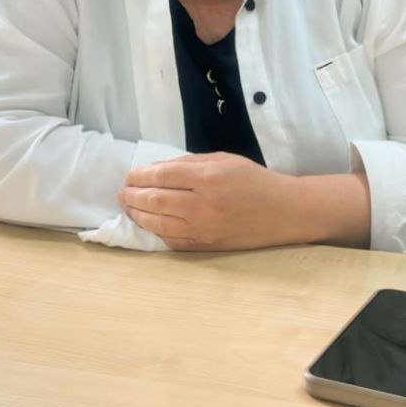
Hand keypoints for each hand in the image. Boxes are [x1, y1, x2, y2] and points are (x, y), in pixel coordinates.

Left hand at [118, 152, 298, 251]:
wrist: (283, 212)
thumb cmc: (254, 181)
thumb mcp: (224, 160)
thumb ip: (189, 164)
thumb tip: (155, 171)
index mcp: (208, 178)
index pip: (161, 176)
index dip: (140, 176)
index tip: (129, 175)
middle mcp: (202, 205)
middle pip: (155, 200)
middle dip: (132, 195)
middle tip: (121, 192)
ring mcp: (203, 229)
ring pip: (158, 223)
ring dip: (138, 214)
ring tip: (128, 207)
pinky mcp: (206, 246)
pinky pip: (172, 240)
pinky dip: (156, 231)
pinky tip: (149, 223)